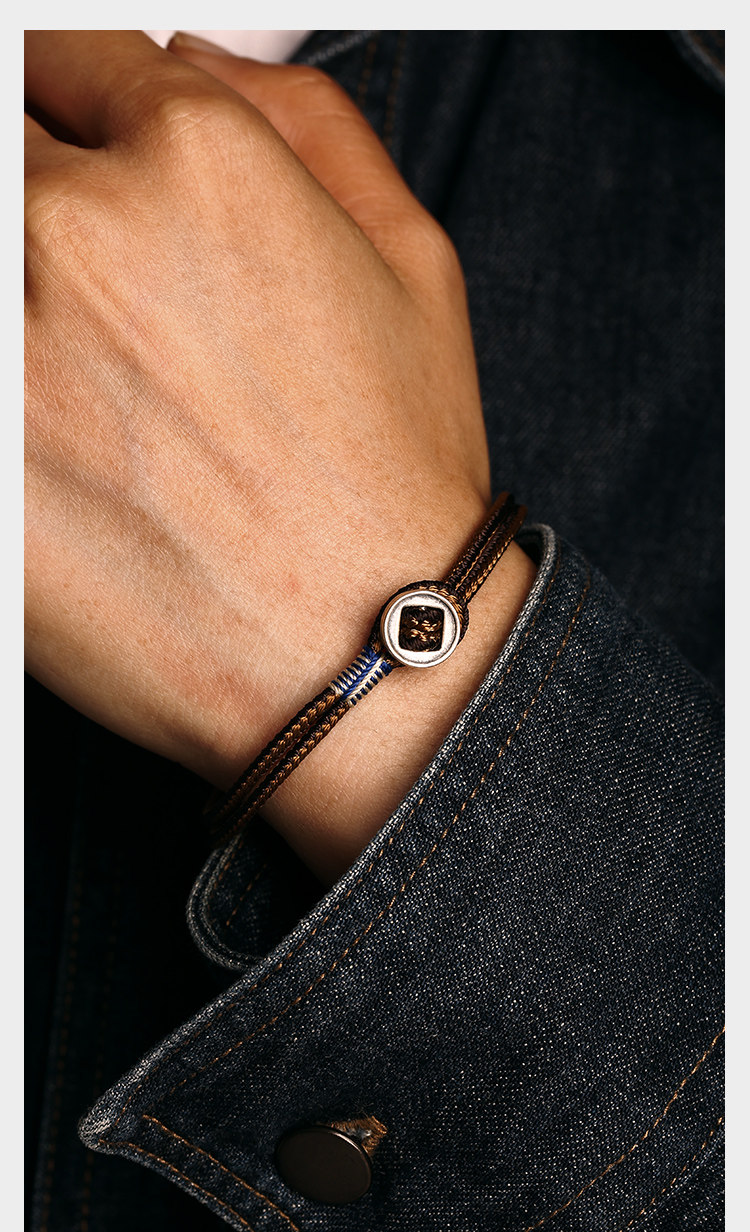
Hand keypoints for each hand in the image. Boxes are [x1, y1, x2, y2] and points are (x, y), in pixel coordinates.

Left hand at [25, 32, 534, 881]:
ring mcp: (9, 356)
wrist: (366, 657)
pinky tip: (61, 433)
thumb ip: (307, 123)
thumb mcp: (412, 263)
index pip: (66, 50)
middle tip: (84, 281)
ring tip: (82, 367)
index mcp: (199, 163)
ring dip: (22, 291)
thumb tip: (203, 63)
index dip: (75, 100)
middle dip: (38, 192)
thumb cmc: (391, 483)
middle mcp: (82, 237)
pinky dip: (12, 402)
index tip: (79, 146)